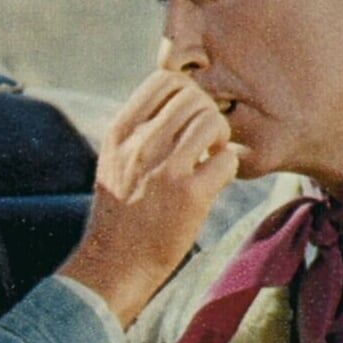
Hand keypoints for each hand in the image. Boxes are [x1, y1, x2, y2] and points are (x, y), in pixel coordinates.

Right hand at [58, 72, 240, 326]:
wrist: (114, 263)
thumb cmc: (119, 212)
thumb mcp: (115, 160)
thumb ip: (139, 130)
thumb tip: (175, 102)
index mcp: (121, 132)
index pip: (164, 80)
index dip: (187, 92)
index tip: (188, 116)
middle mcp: (142, 144)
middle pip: (194, 97)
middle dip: (207, 114)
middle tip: (206, 140)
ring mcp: (166, 169)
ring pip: (213, 121)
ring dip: (220, 138)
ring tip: (211, 158)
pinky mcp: (190, 195)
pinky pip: (227, 159)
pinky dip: (228, 167)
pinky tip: (215, 180)